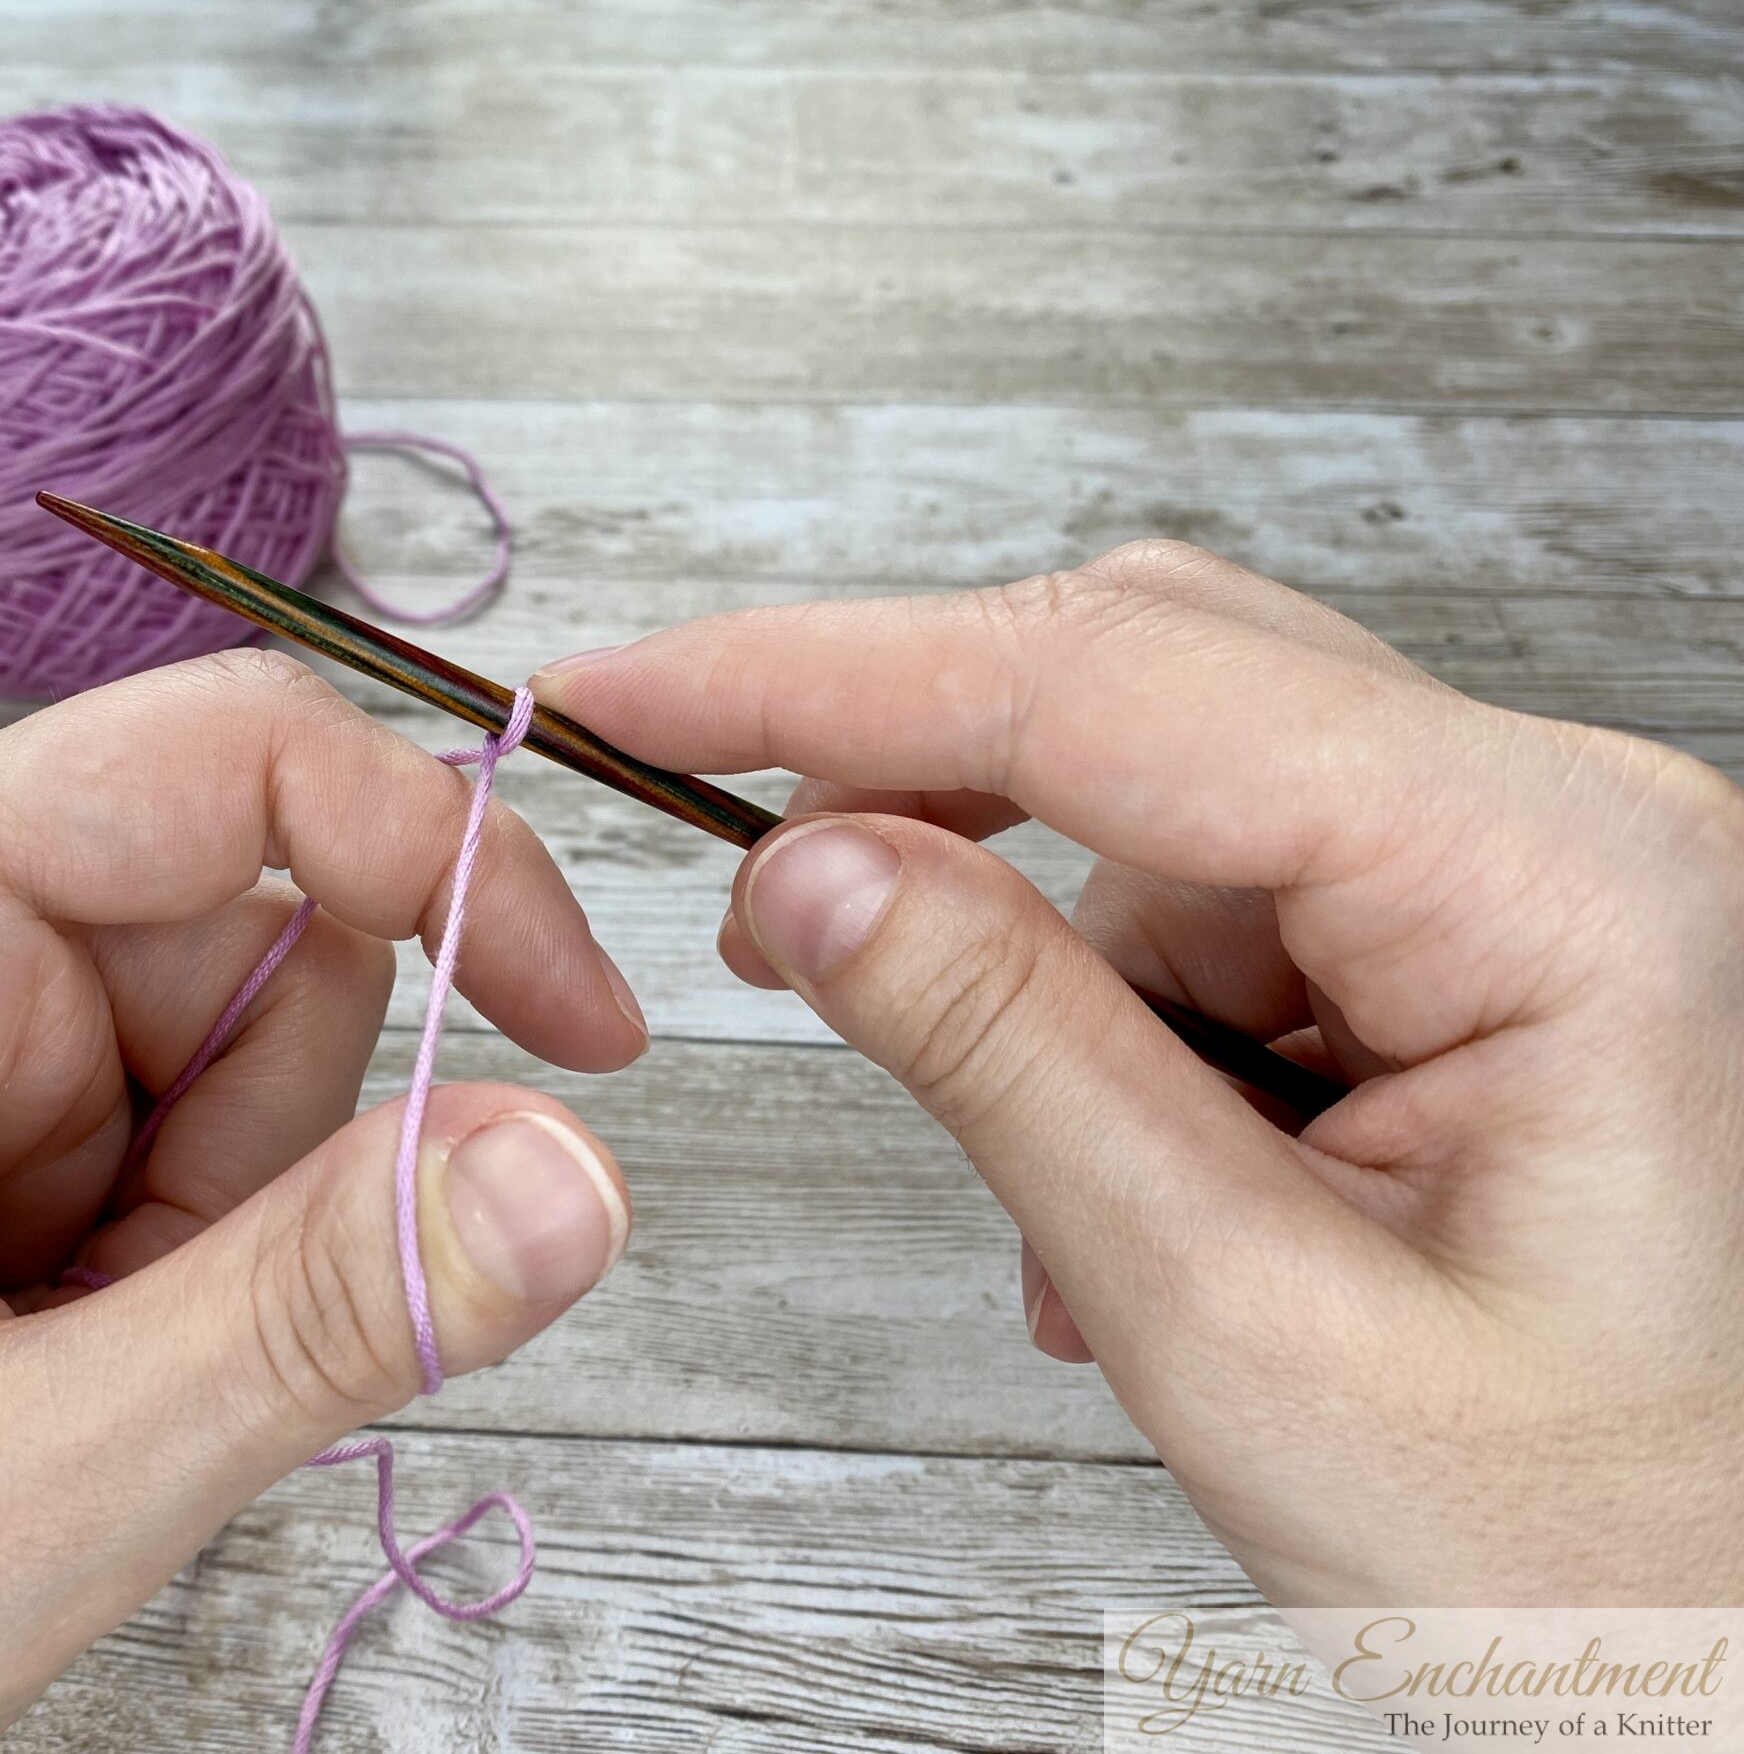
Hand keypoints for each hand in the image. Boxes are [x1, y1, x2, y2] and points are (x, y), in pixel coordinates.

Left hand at [0, 651, 642, 1753]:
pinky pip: (231, 1135)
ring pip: (276, 1041)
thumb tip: (579, 1170)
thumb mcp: (15, 1497)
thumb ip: (305, 1320)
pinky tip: (70, 1360)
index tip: (591, 1037)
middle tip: (140, 1336)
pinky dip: (209, 1267)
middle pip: (274, 919)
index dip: (440, 855)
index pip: (228, 757)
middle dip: (277, 1154)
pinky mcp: (13, 1108)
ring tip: (79, 1368)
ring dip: (241, 1226)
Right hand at [535, 540, 1743, 1605]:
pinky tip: (1127, 1181)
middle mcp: (1563, 826)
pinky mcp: (1484, 943)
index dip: (826, 675)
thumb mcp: (1239, 1322)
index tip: (635, 691)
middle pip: (1145, 684)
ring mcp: (1528, 877)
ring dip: (1037, 958)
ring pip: (1167, 803)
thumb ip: (1007, 1057)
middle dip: (915, 777)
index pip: (1115, 684)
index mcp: (1557, 881)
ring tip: (1050, 1198)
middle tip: (744, 893)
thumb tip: (807, 873)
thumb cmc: (1598, 1560)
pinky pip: (1228, 903)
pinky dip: (1114, 1014)